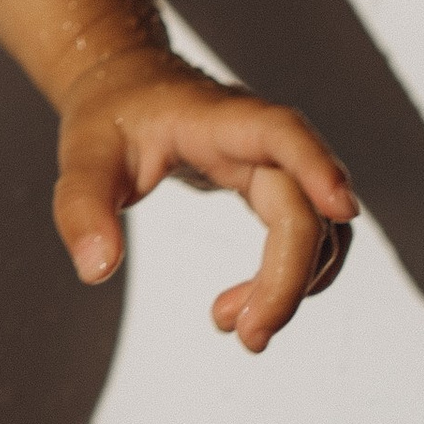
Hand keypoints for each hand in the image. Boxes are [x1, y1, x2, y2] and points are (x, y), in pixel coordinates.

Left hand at [54, 45, 357, 353]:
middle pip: (300, 206)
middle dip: (285, 277)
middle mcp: (255, 139)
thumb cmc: (109, 115)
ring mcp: (268, 162)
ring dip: (289, 285)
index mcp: (216, 119)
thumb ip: (83, 209)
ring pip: (314, 228)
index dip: (315, 164)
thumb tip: (96, 269)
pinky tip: (245, 305)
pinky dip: (286, 277)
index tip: (340, 206)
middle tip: (247, 337)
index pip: (279, 131)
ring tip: (234, 326)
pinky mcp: (270, 185)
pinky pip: (303, 236)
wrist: (124, 85)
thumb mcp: (83, 157)